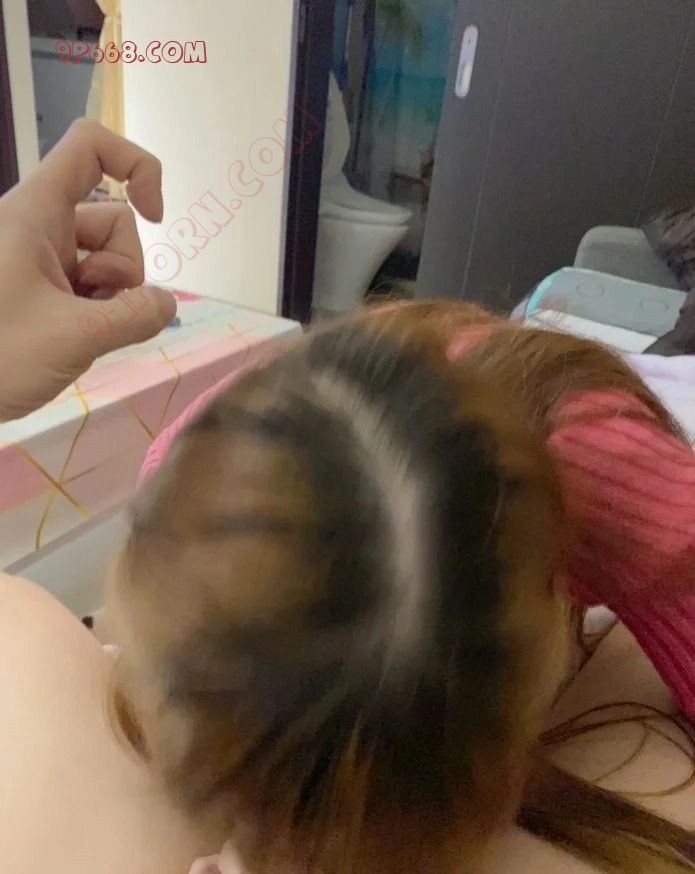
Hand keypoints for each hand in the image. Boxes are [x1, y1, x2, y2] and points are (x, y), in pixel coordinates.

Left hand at [0, 118, 175, 420]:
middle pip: (113, 221)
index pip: (92, 146)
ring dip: (110, 297)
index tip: (155, 216)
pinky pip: (91, 288)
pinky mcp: (41, 291)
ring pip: (106, 261)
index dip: (137, 166)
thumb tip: (167, 304)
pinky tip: (74, 339)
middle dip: (123, 269)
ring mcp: (40, 261)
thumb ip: (136, 317)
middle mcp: (39, 228)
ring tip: (78, 331)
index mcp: (34, 213)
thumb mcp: (74, 337)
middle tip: (93, 311)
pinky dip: (97, 312)